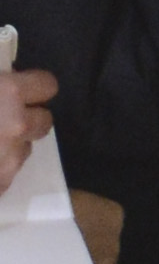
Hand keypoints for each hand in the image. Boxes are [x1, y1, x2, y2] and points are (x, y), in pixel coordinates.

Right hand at [0, 62, 55, 198]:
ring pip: (25, 149)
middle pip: (44, 120)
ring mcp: (9, 159)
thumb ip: (0, 80)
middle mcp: (16, 125)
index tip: (18, 90)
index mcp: (7, 92)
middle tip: (1, 119)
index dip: (33, 87)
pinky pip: (7, 173)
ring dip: (11, 146)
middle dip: (27, 118)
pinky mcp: (0, 185)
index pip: (48, 84)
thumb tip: (9, 78)